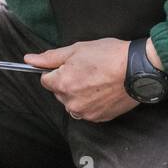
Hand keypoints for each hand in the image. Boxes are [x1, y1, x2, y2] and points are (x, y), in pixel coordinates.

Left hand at [26, 37, 146, 122]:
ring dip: (80, 94)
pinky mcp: (99, 118)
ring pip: (73, 103)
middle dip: (68, 82)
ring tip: (98, 80)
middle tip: (88, 70)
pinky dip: (92, 102)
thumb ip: (50, 57)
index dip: (57, 70)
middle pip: (59, 92)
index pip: (46, 80)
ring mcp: (85, 112)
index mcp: (62, 83)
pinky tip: (104, 90)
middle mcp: (71, 102)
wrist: (139, 69)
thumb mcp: (77, 49)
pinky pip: (87, 110)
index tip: (71, 65)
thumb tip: (28, 60)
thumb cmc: (109, 56)